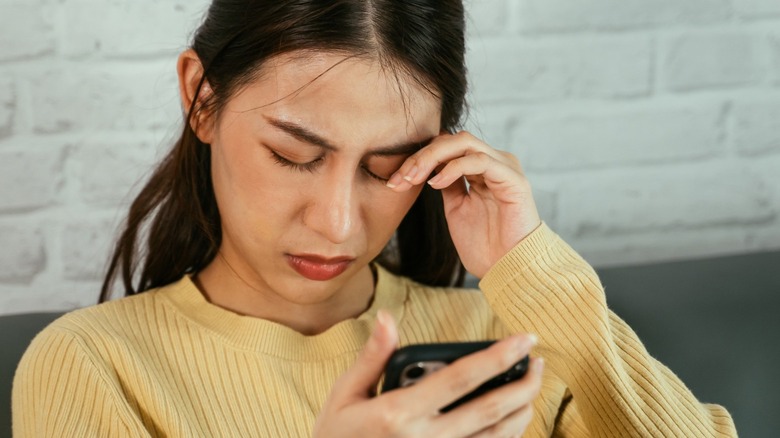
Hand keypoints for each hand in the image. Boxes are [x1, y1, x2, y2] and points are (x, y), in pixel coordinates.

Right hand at [313, 311, 543, 437]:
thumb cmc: (337, 437)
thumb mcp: (344, 395)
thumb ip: (373, 357)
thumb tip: (389, 318)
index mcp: (400, 413)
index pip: (462, 378)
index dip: (498, 356)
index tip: (525, 337)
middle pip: (492, 409)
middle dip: (524, 383)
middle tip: (539, 361)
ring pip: (498, 436)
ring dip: (523, 410)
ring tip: (531, 385)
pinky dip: (507, 435)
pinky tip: (513, 417)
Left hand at [386, 131, 540, 278]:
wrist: (508, 269)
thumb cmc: (485, 245)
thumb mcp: (456, 208)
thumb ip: (447, 184)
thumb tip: (427, 168)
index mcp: (483, 168)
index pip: (447, 147)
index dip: (418, 159)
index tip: (395, 181)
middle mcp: (496, 162)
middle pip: (452, 141)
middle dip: (420, 157)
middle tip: (400, 178)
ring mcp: (506, 167)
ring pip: (463, 143)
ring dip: (432, 159)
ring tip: (413, 179)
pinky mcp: (513, 178)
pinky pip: (479, 160)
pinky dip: (453, 168)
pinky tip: (436, 183)